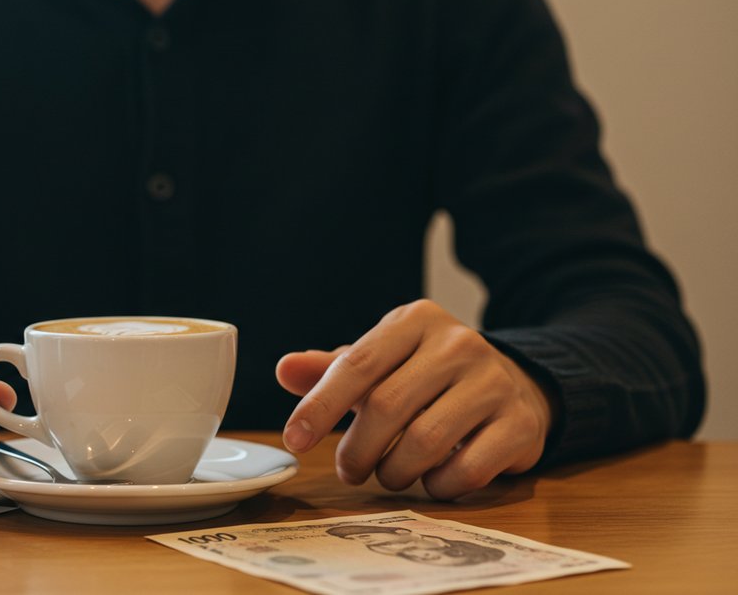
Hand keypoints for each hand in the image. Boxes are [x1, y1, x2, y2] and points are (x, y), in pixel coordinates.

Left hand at [276, 300, 555, 499]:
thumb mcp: (381, 364)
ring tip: (388, 474)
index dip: (320, 406)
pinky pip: (468, 469)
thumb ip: (331, 370)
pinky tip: (431, 480)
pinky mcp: (522, 423)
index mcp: (416, 321)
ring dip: (394, 472)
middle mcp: (459, 343)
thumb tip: (284, 368)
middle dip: (356, 449)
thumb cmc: (426, 377)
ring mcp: (495, 382)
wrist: (511, 385)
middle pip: (387, 406)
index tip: (294, 439)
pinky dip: (438, 486)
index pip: (357, 364)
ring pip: (425, 442)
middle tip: (348, 470)